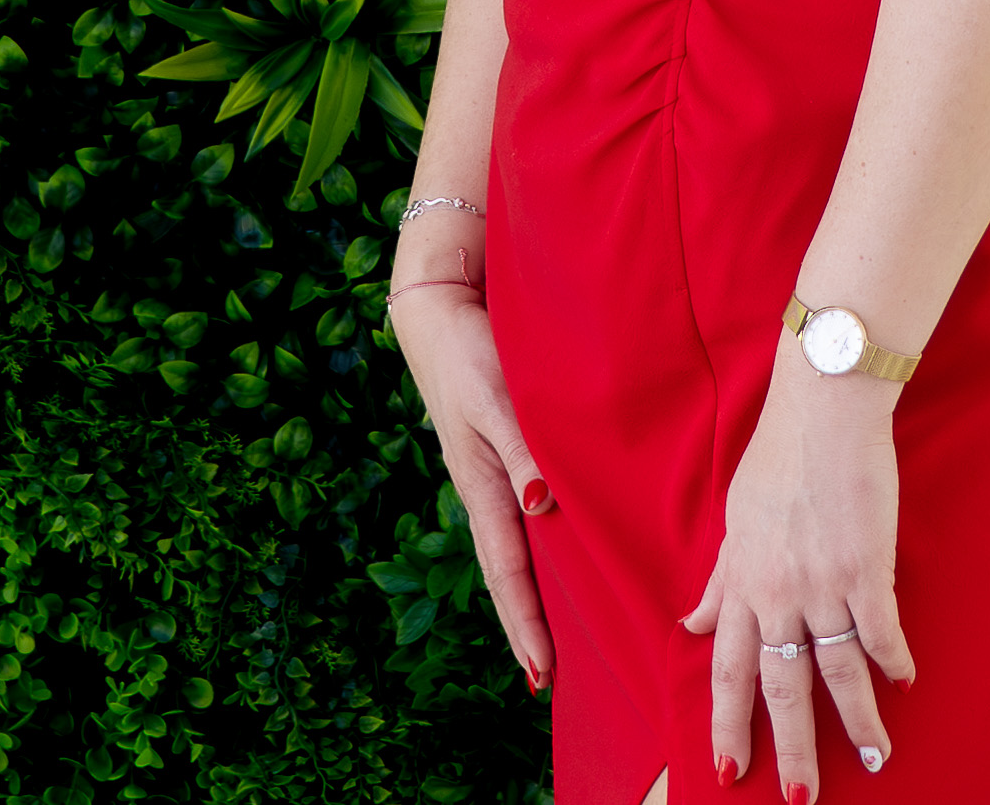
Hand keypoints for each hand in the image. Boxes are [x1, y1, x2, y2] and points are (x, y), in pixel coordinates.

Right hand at [390, 266, 554, 690]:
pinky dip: (534, 552)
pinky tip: (550, 557)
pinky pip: (521, 520)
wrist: (440, 311)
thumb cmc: (472, 354)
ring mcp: (489, 476)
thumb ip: (521, 452)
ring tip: (548, 637)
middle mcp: (486, 492)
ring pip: (513, 550)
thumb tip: (540, 509)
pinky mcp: (498, 455)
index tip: (542, 675)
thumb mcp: (497, 402)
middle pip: (507, 574)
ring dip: (529, 595)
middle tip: (546, 679)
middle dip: (525, 627)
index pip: (508, 574)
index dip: (525, 626)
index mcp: (483, 489)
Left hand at [681, 364, 914, 796]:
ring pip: (837, 670)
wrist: (823, 408)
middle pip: (781, 687)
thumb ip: (720, 583)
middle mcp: (776, 592)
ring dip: (856, 721)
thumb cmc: (778, 460)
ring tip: (874, 758)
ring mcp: (822, 582)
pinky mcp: (866, 567)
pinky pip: (880, 632)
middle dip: (791, 748)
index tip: (727, 767)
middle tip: (801, 796)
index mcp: (742, 583)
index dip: (728, 722)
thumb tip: (692, 625)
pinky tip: (904, 682)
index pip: (728, 670)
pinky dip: (893, 662)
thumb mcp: (734, 523)